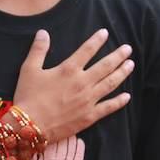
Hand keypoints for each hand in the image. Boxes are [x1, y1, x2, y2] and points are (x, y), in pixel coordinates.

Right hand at [12, 29, 132, 142]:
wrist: (30, 127)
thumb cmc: (28, 97)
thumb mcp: (29, 69)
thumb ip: (38, 49)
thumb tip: (43, 32)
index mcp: (68, 69)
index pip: (87, 50)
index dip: (97, 40)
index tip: (105, 32)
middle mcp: (82, 83)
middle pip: (105, 66)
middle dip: (118, 56)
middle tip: (128, 48)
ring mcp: (88, 100)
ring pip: (110, 83)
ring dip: (122, 73)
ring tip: (131, 65)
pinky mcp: (89, 116)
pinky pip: (108, 107)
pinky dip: (119, 101)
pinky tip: (127, 96)